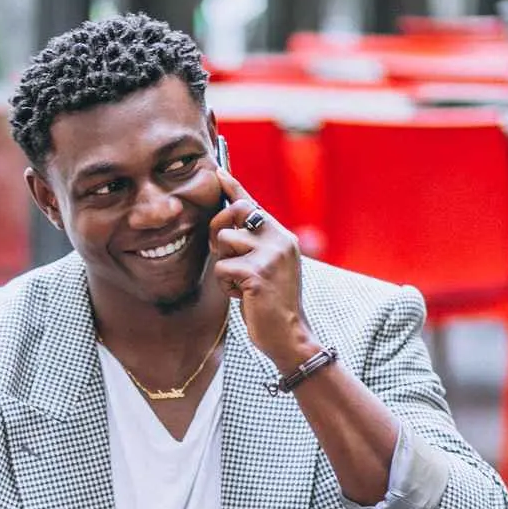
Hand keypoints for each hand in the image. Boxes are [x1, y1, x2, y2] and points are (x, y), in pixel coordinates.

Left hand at [208, 167, 319, 373]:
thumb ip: (254, 244)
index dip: (233, 188)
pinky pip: (222, 268)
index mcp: (282, 237)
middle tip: (224, 255)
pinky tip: (243, 296)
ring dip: (224, 267)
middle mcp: (279, 240)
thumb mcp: (267, 266)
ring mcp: (270, 256)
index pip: (253, 204)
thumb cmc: (272, 302)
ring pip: (224, 242)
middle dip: (218, 232)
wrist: (289, 335)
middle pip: (233, 215)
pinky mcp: (257, 274)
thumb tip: (229, 219)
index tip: (218, 173)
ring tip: (241, 284)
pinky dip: (226, 285)